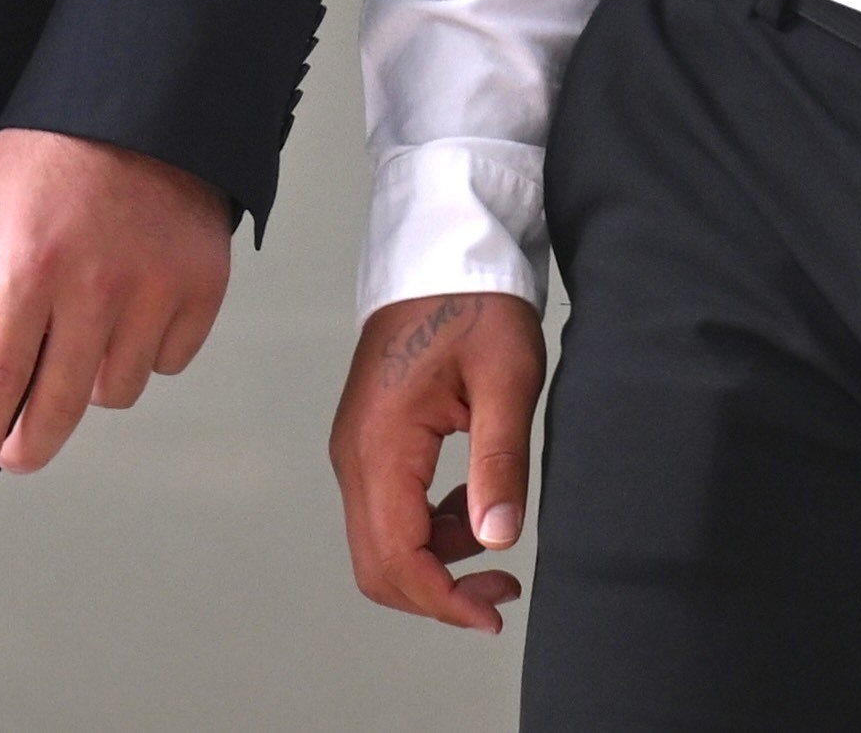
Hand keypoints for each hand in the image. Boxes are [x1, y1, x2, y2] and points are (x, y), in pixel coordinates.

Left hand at [0, 127, 234, 476]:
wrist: (151, 102)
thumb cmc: (55, 148)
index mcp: (33, 266)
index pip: (0, 377)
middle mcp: (96, 288)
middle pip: (60, 404)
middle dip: (30, 444)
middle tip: (16, 453)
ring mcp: (155, 291)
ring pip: (116, 389)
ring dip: (90, 387)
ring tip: (78, 353)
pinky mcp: (202, 288)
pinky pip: (169, 361)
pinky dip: (146, 354)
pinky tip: (129, 321)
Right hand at [330, 290, 544, 632]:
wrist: (445, 249)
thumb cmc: (474, 301)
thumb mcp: (506, 378)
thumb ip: (500, 462)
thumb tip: (496, 540)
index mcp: (380, 442)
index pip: (396, 556)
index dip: (443, 600)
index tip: (494, 611)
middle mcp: (354, 453)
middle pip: (378, 563)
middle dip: (438, 592)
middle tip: (501, 589)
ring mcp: (356, 447)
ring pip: (382, 542)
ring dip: (436, 562)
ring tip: (496, 545)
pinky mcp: (370, 441)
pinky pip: (389, 511)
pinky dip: (429, 530)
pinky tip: (473, 504)